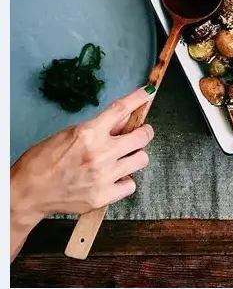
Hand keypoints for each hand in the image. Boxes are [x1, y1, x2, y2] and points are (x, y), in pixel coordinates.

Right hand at [10, 88, 153, 245]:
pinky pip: (131, 184)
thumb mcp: (71, 133)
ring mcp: (103, 176)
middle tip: (138, 134)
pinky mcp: (103, 196)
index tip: (148, 92)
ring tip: (122, 158)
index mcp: (88, 133)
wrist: (28, 192)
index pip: (121, 109)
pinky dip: (125, 180)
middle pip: (143, 136)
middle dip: (143, 132)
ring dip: (135, 156)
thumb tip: (123, 118)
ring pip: (142, 159)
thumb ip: (100, 127)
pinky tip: (113, 178)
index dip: (138, 98)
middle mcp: (100, 153)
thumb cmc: (44, 160)